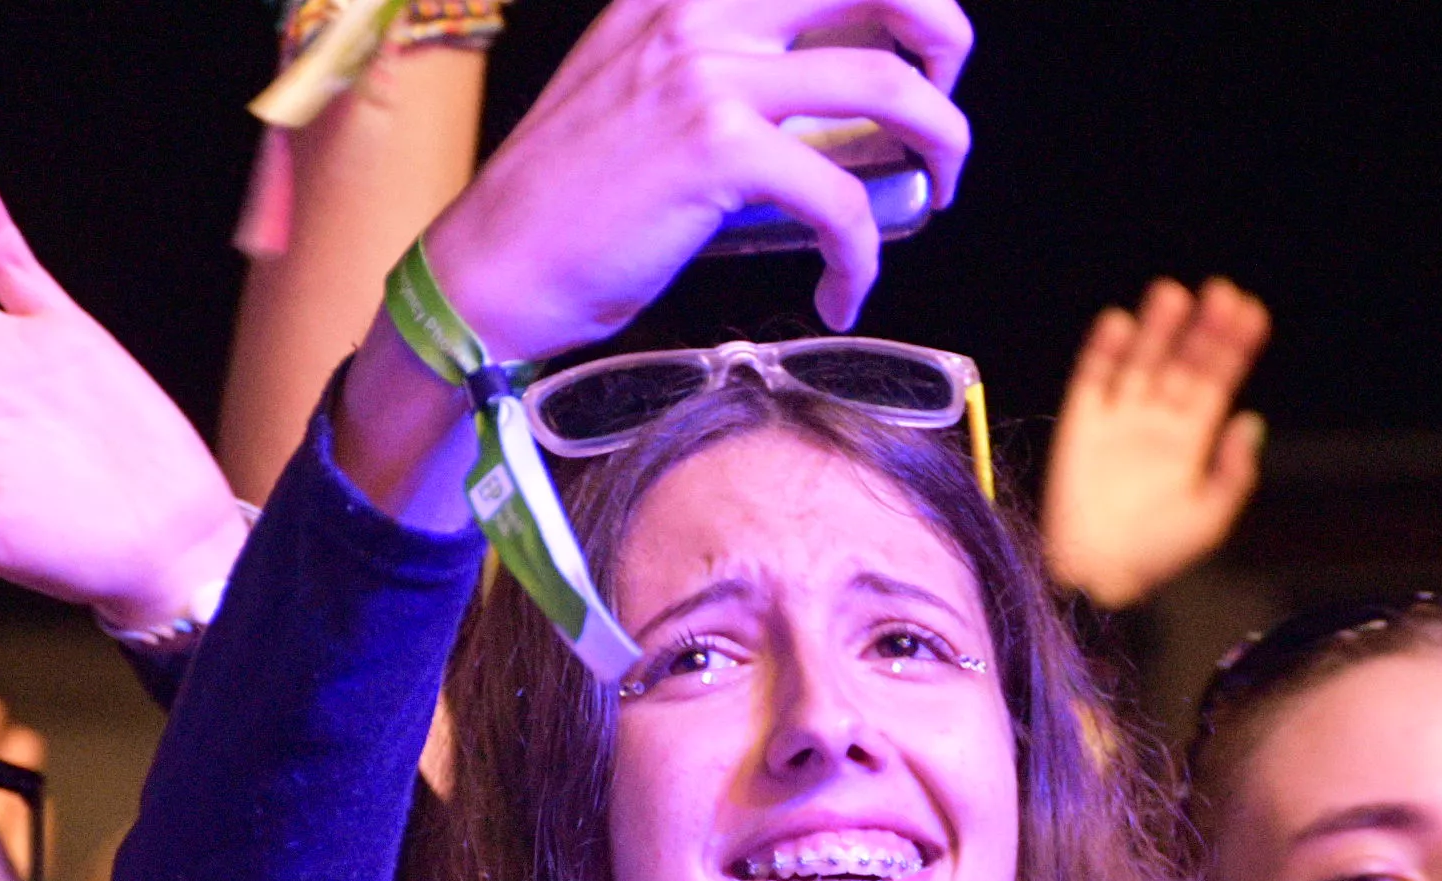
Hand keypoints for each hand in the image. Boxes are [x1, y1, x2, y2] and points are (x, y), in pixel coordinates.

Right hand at [414, 0, 971, 359]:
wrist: (495, 265)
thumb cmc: (573, 199)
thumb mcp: (641, 86)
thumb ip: (721, 61)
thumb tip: (832, 86)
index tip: (921, 45)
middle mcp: (699, 7)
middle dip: (946, 35)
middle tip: (942, 108)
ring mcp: (708, 73)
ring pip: (889, 81)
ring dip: (942, 144)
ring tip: (934, 195)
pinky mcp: (715, 150)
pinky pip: (842, 199)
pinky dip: (861, 256)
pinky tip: (843, 291)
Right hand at [1040, 278, 1270, 608]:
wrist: (1096, 575)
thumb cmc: (1155, 554)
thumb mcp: (1208, 519)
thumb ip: (1231, 473)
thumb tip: (1250, 422)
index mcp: (1192, 440)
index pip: (1217, 382)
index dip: (1233, 349)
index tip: (1252, 314)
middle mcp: (1157, 421)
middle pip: (1184, 363)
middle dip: (1202, 330)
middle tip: (1222, 293)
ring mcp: (1118, 419)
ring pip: (1141, 361)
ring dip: (1157, 329)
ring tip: (1174, 295)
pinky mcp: (1081, 424)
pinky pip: (1092, 379)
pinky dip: (1104, 351)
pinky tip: (1120, 323)